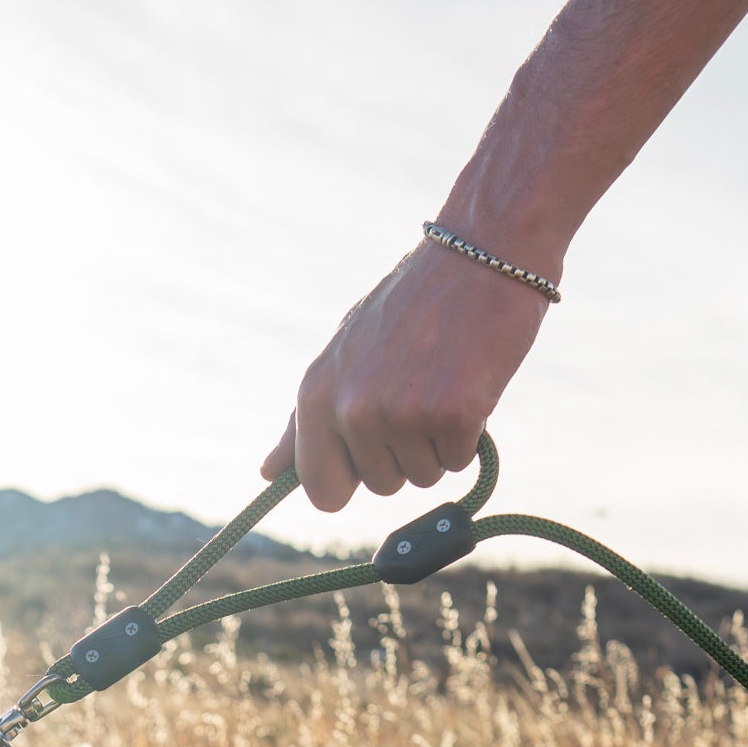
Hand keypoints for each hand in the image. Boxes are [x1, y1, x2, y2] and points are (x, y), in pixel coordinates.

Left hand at [264, 236, 553, 510]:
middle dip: (405, 450)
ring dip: (439, 441)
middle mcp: (352, 409)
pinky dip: (472, 432)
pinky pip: (461, 461)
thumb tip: (266, 473)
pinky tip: (469, 382)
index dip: (352, 477)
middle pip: (381, 485)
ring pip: (424, 476)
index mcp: (316, 395)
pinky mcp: (451, 416)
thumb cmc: (413, 308)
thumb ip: (305, 421)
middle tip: (419, 388)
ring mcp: (401, 414)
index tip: (372, 451)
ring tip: (443, 380)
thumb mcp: (343, 357)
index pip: (320, 489)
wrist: (481, 257)